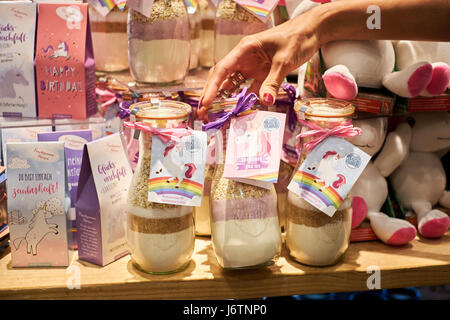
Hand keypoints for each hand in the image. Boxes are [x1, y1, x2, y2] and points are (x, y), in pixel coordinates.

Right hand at [197, 8, 322, 118]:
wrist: (311, 31)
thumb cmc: (297, 39)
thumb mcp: (285, 61)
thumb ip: (272, 82)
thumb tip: (264, 102)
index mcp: (244, 50)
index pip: (222, 70)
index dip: (211, 88)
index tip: (205, 103)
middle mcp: (244, 58)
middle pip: (222, 78)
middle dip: (211, 96)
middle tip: (203, 113)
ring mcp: (251, 67)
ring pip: (232, 85)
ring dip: (223, 99)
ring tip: (215, 115)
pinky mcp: (261, 74)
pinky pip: (248, 89)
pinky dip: (243, 100)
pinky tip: (237, 112)